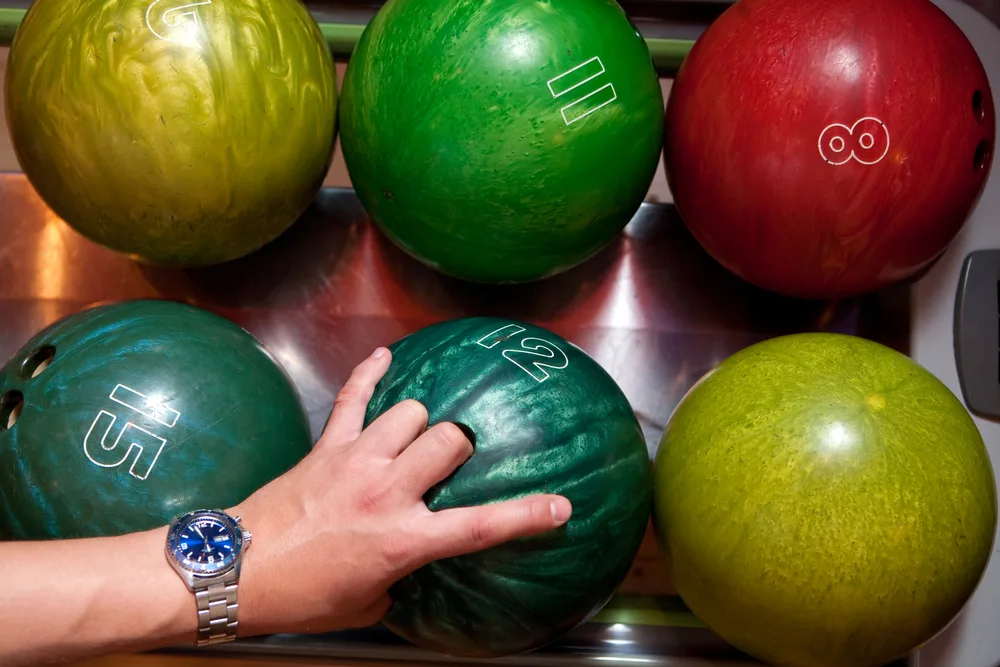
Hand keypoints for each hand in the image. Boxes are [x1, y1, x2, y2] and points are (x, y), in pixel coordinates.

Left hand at [231, 347, 572, 635]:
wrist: (236, 573)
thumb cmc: (303, 597)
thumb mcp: (368, 602)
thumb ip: (400, 575)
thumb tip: (407, 564)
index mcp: (403, 540)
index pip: (480, 527)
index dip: (526, 516)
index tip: (559, 507)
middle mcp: (387, 492)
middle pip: (451, 440)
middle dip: (461, 446)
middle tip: (453, 462)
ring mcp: (357, 462)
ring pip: (411, 412)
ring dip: (420, 422)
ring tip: (415, 436)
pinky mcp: (327, 446)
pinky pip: (354, 396)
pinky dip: (371, 373)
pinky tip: (385, 357)